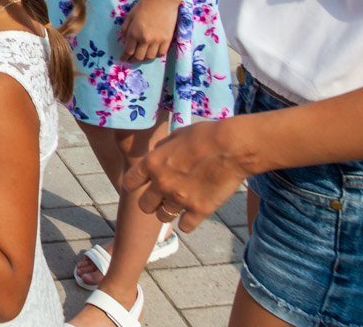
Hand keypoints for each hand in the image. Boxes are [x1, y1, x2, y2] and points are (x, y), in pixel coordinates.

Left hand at [119, 0, 177, 61]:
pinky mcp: (167, 40)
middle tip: (131, 60)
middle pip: (139, 57)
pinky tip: (153, 52)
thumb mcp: (130, 15)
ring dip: (145, 58)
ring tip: (142, 56)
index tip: (123, 59)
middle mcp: (145, 39)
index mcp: (134, 33)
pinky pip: (161, 53)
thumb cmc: (144, 5)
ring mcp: (157, 41)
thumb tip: (124, 39)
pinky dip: (156, 55)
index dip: (125, 57)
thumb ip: (125, 28)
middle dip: (133, 60)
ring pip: (150, 57)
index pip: (128, 50)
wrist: (162, 0)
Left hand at [122, 117, 253, 232]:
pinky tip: (194, 211)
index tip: (142, 185)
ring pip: (162, 218)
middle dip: (152, 201)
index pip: (129, 182)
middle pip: (144, 206)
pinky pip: (185, 227)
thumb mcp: (176, 135)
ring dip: (168, 212)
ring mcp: (180, 199)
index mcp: (152, 163)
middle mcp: (162, 184)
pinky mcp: (199, 210)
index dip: (135, 184)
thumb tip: (157, 156)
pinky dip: (188, 221)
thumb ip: (162, 149)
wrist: (232, 146)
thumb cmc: (205, 135)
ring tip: (180, 203)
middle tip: (163, 196)